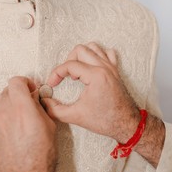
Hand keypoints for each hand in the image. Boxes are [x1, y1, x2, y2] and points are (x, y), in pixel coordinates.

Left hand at [0, 77, 55, 171]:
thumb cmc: (39, 156)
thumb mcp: (49, 126)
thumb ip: (40, 107)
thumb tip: (36, 99)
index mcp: (21, 108)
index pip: (16, 81)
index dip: (26, 81)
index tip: (32, 88)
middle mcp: (6, 112)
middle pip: (7, 89)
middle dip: (19, 90)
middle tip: (30, 98)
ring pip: (0, 100)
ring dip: (11, 100)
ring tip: (22, 109)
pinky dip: (6, 111)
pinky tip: (16, 120)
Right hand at [43, 43, 164, 166]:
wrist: (127, 124)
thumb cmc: (106, 120)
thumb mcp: (76, 116)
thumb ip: (55, 110)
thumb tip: (44, 103)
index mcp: (96, 76)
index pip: (69, 65)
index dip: (56, 73)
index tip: (52, 84)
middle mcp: (104, 67)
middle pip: (80, 50)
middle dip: (68, 61)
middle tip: (65, 76)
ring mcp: (111, 67)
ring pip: (93, 47)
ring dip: (81, 56)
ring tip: (77, 71)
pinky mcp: (116, 71)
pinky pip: (107, 53)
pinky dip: (96, 55)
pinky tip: (91, 67)